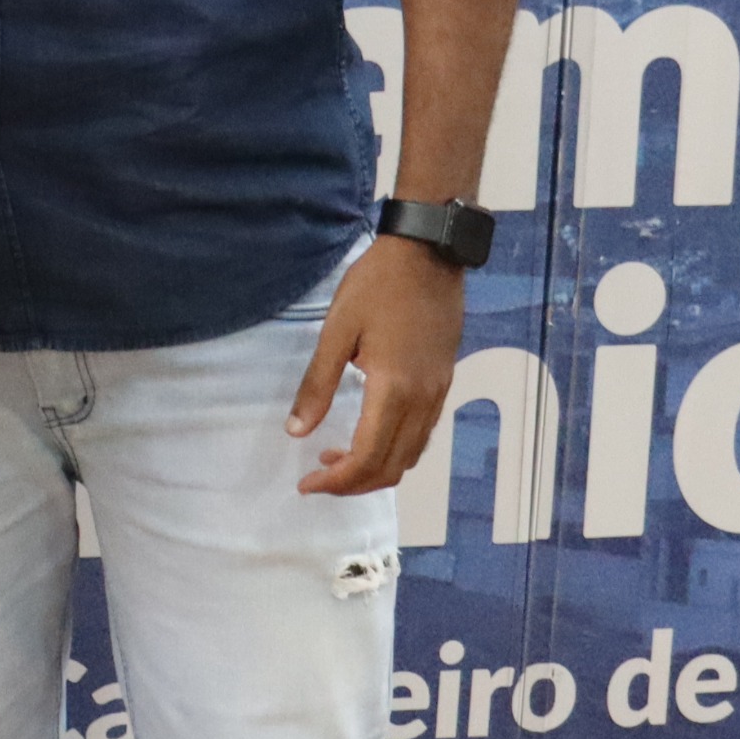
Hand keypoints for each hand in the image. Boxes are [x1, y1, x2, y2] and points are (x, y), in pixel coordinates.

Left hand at [288, 234, 463, 495]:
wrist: (429, 253)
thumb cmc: (378, 284)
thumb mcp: (337, 330)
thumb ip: (317, 384)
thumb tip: (296, 431)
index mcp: (393, 389)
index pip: (366, 458)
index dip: (335, 482)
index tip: (306, 485)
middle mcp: (423, 400)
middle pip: (392, 467)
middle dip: (353, 484)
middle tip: (317, 479)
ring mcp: (438, 392)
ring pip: (410, 456)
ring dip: (375, 469)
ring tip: (335, 460)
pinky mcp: (443, 382)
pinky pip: (422, 434)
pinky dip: (394, 449)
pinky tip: (368, 435)